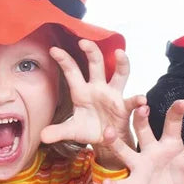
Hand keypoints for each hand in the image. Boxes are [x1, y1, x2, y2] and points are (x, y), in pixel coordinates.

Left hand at [40, 40, 144, 154]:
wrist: (106, 141)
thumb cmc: (89, 129)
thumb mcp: (72, 131)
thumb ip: (58, 132)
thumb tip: (42, 137)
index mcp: (82, 91)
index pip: (72, 71)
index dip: (64, 60)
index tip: (53, 50)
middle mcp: (98, 88)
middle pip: (97, 64)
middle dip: (91, 51)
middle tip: (84, 42)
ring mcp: (113, 95)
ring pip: (120, 74)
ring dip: (121, 63)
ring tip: (120, 54)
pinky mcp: (125, 107)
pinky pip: (133, 101)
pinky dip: (138, 100)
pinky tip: (142, 101)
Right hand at [99, 100, 183, 183]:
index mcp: (170, 144)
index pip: (173, 123)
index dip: (177, 112)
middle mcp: (151, 150)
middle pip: (143, 130)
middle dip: (140, 118)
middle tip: (140, 106)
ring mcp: (140, 166)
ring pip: (124, 150)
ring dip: (115, 142)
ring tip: (107, 133)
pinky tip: (104, 183)